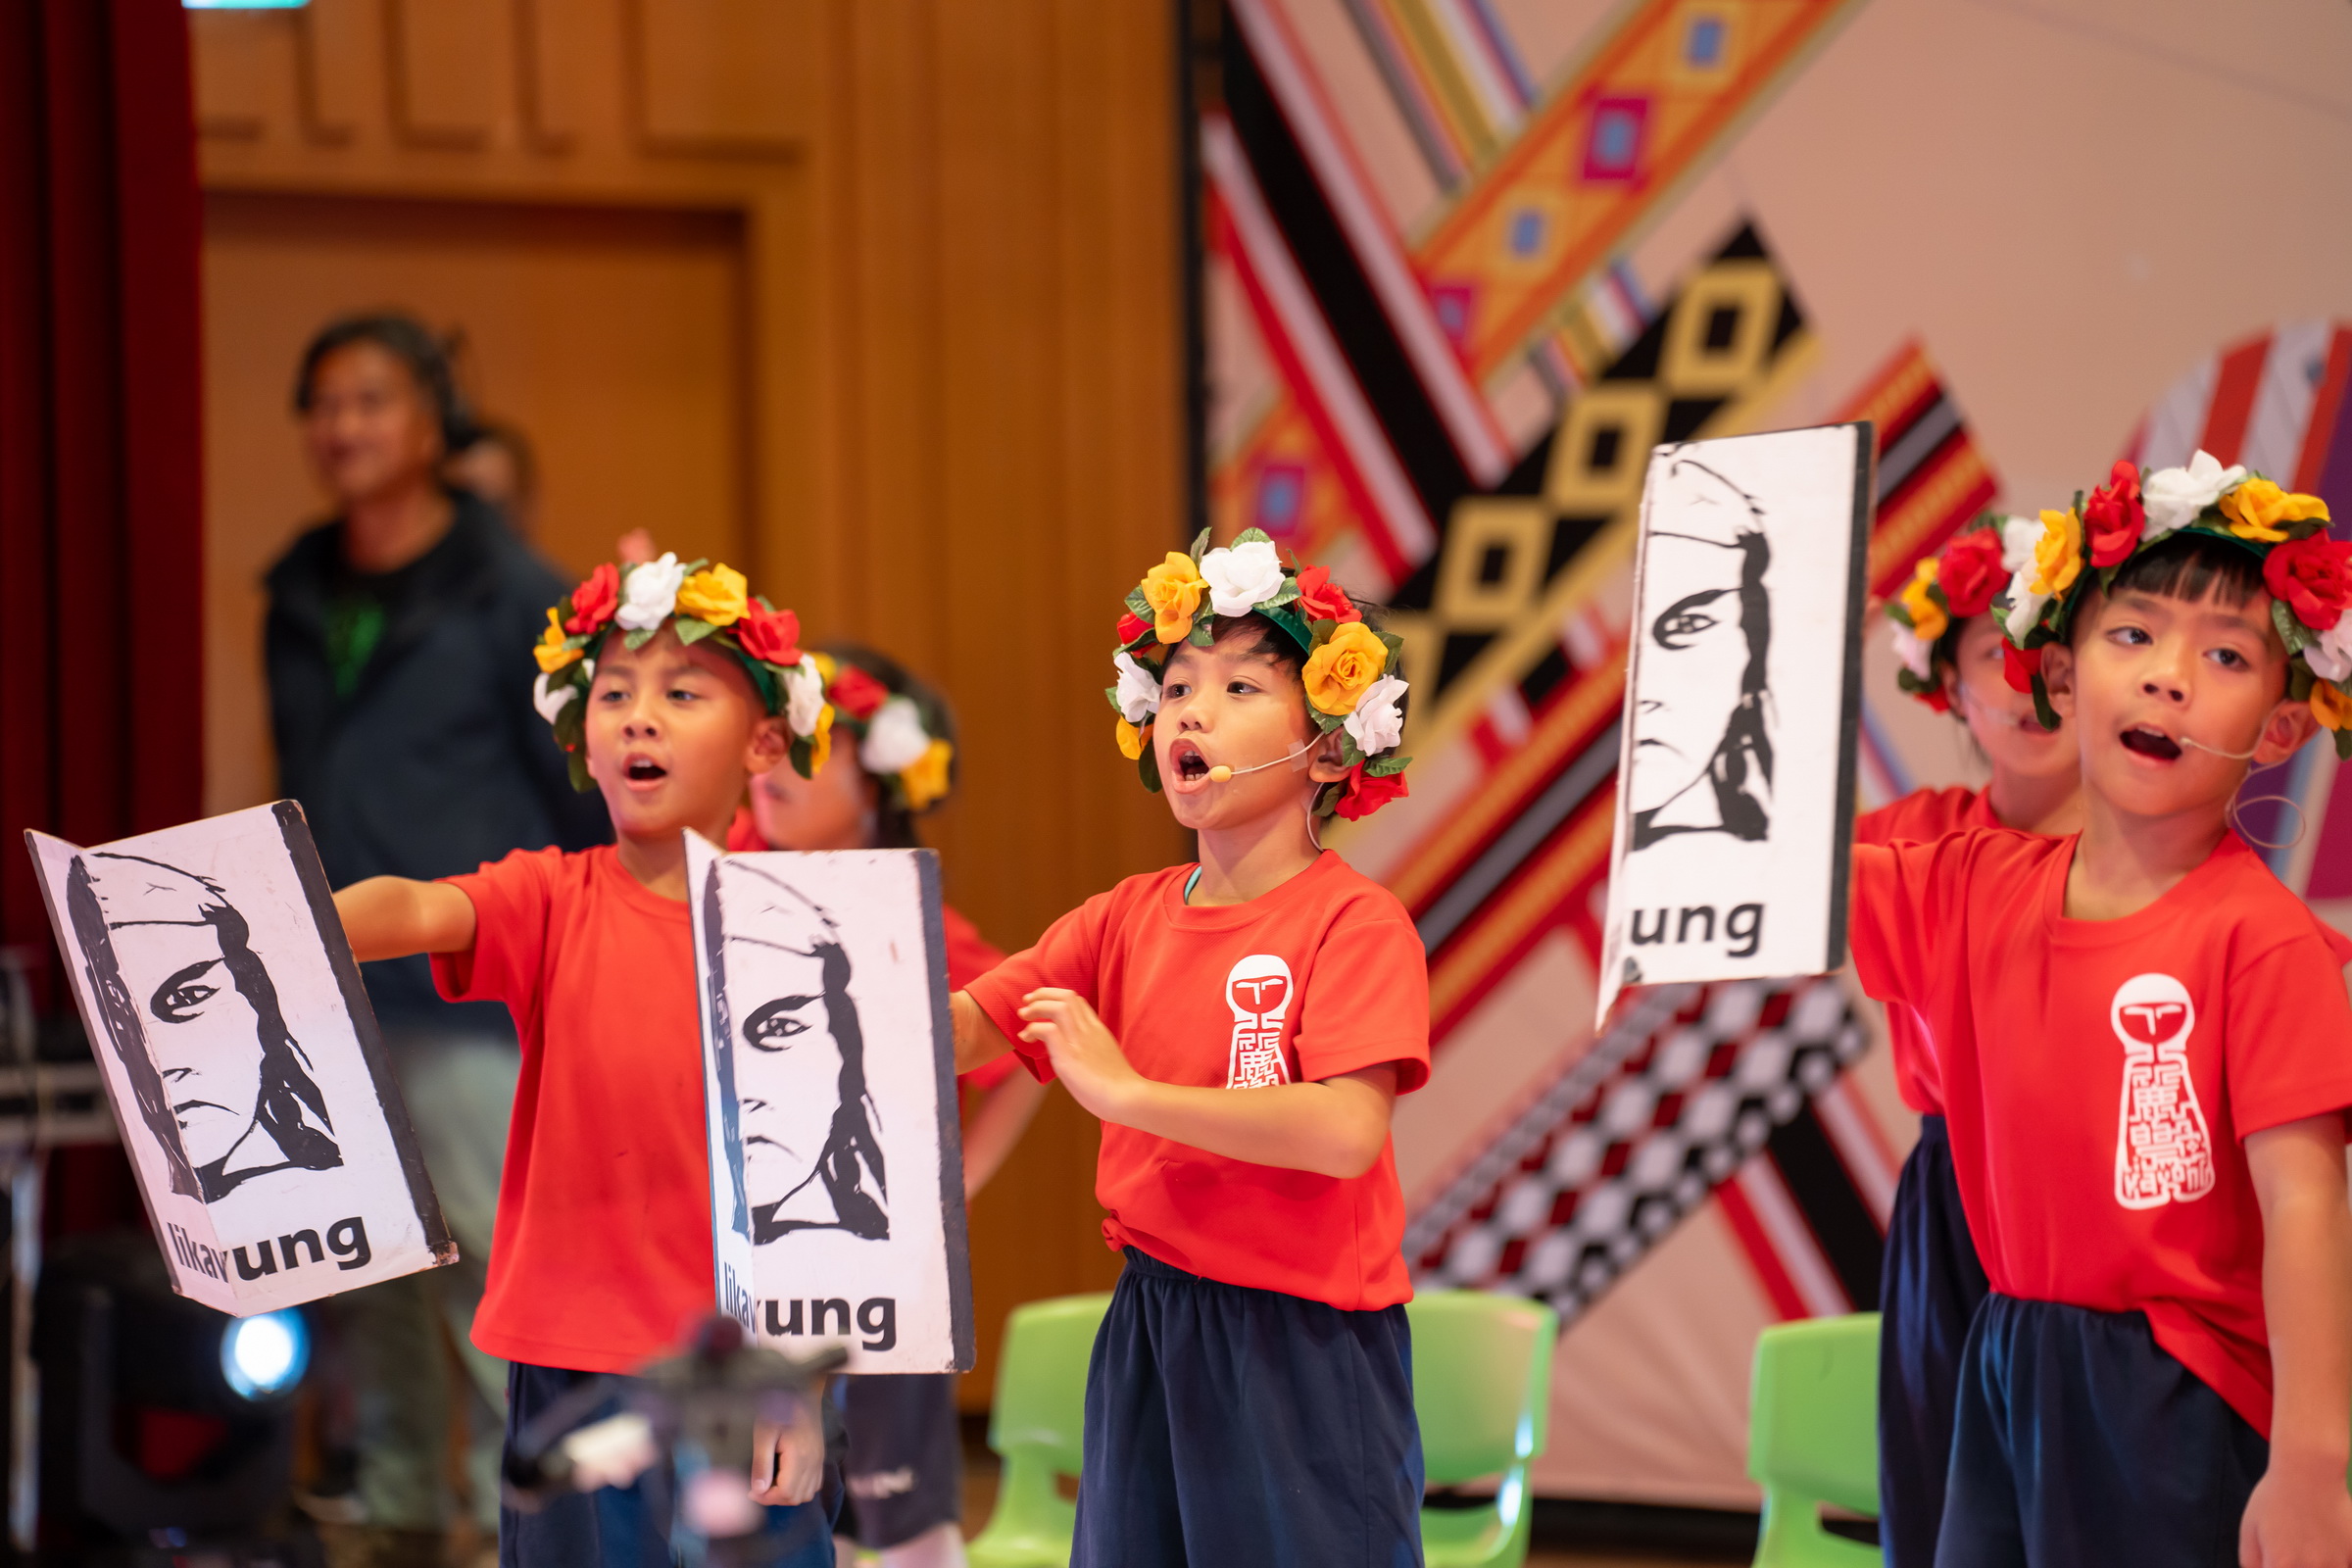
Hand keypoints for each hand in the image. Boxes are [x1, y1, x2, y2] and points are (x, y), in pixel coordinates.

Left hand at [749, 1402, 823, 1507]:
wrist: (801, 1390)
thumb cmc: (778, 1409)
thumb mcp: (763, 1434)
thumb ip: (761, 1463)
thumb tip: (757, 1491)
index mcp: (799, 1457)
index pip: (786, 1493)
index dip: (766, 1498)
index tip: (751, 1491)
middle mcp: (813, 1462)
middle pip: (796, 1497)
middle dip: (775, 1498)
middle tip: (759, 1488)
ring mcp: (819, 1460)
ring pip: (806, 1494)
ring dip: (788, 1495)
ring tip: (771, 1484)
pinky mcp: (820, 1456)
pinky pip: (814, 1484)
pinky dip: (800, 1488)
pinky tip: (786, 1478)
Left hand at [1016, 989, 1143, 1123]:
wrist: (1126, 1097)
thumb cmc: (1117, 1086)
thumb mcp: (1104, 1059)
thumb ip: (1090, 1050)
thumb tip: (1076, 1057)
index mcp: (1098, 1030)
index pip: (1078, 1001)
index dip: (1057, 997)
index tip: (1044, 1003)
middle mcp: (1089, 1029)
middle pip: (1066, 996)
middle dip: (1043, 994)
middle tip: (1027, 1001)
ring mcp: (1079, 1040)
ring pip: (1057, 1006)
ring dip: (1036, 1007)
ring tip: (1023, 1014)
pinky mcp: (1069, 1054)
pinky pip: (1047, 1029)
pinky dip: (1033, 1029)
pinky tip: (1026, 1038)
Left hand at [2241, 1455, 2351, 1566]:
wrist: (2309, 1474)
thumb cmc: (2274, 1498)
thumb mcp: (2250, 1528)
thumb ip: (2251, 1561)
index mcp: (2280, 1564)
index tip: (2276, 1561)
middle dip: (2294, 1566)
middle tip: (2292, 1554)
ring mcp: (2336, 1563)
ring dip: (2318, 1566)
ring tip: (2309, 1549)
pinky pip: (2346, 1565)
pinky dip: (2340, 1562)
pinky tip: (2330, 1551)